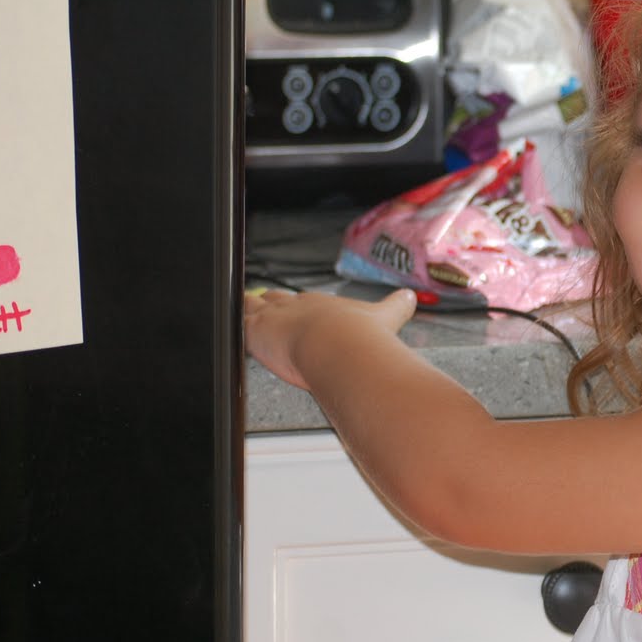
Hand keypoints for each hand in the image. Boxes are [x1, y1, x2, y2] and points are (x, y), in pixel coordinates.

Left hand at [243, 287, 417, 390]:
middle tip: (265, 304)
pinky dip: (235, 326)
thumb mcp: (385, 316)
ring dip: (248, 309)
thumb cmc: (359, 336)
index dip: (299, 306)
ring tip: (241, 308)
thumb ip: (397, 305)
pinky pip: (239, 324)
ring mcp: (275, 317)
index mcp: (322, 304)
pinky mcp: (256, 331)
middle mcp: (297, 306)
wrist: (339, 346)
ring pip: (253, 307)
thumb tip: (411, 296)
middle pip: (276, 299)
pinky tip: (230, 328)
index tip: (297, 308)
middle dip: (270, 303)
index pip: (305, 302)